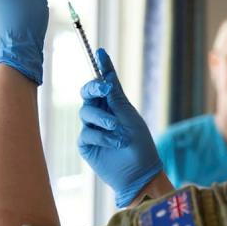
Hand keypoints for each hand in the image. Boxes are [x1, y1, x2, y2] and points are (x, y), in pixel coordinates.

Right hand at [78, 48, 162, 207]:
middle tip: (105, 87)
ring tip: (118, 130)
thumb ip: (116, 98)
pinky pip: (87, 132)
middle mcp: (102, 113)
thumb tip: (107, 74)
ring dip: (104, 119)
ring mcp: (92, 128)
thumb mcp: (130, 117)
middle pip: (88, 92)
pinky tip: (115, 144)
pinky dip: (102, 137)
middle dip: (94, 87)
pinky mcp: (86, 144)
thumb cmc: (140, 145)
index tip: (101, 52)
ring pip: (86, 112)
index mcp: (114, 104)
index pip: (104, 82)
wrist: (139, 173)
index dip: (102, 67)